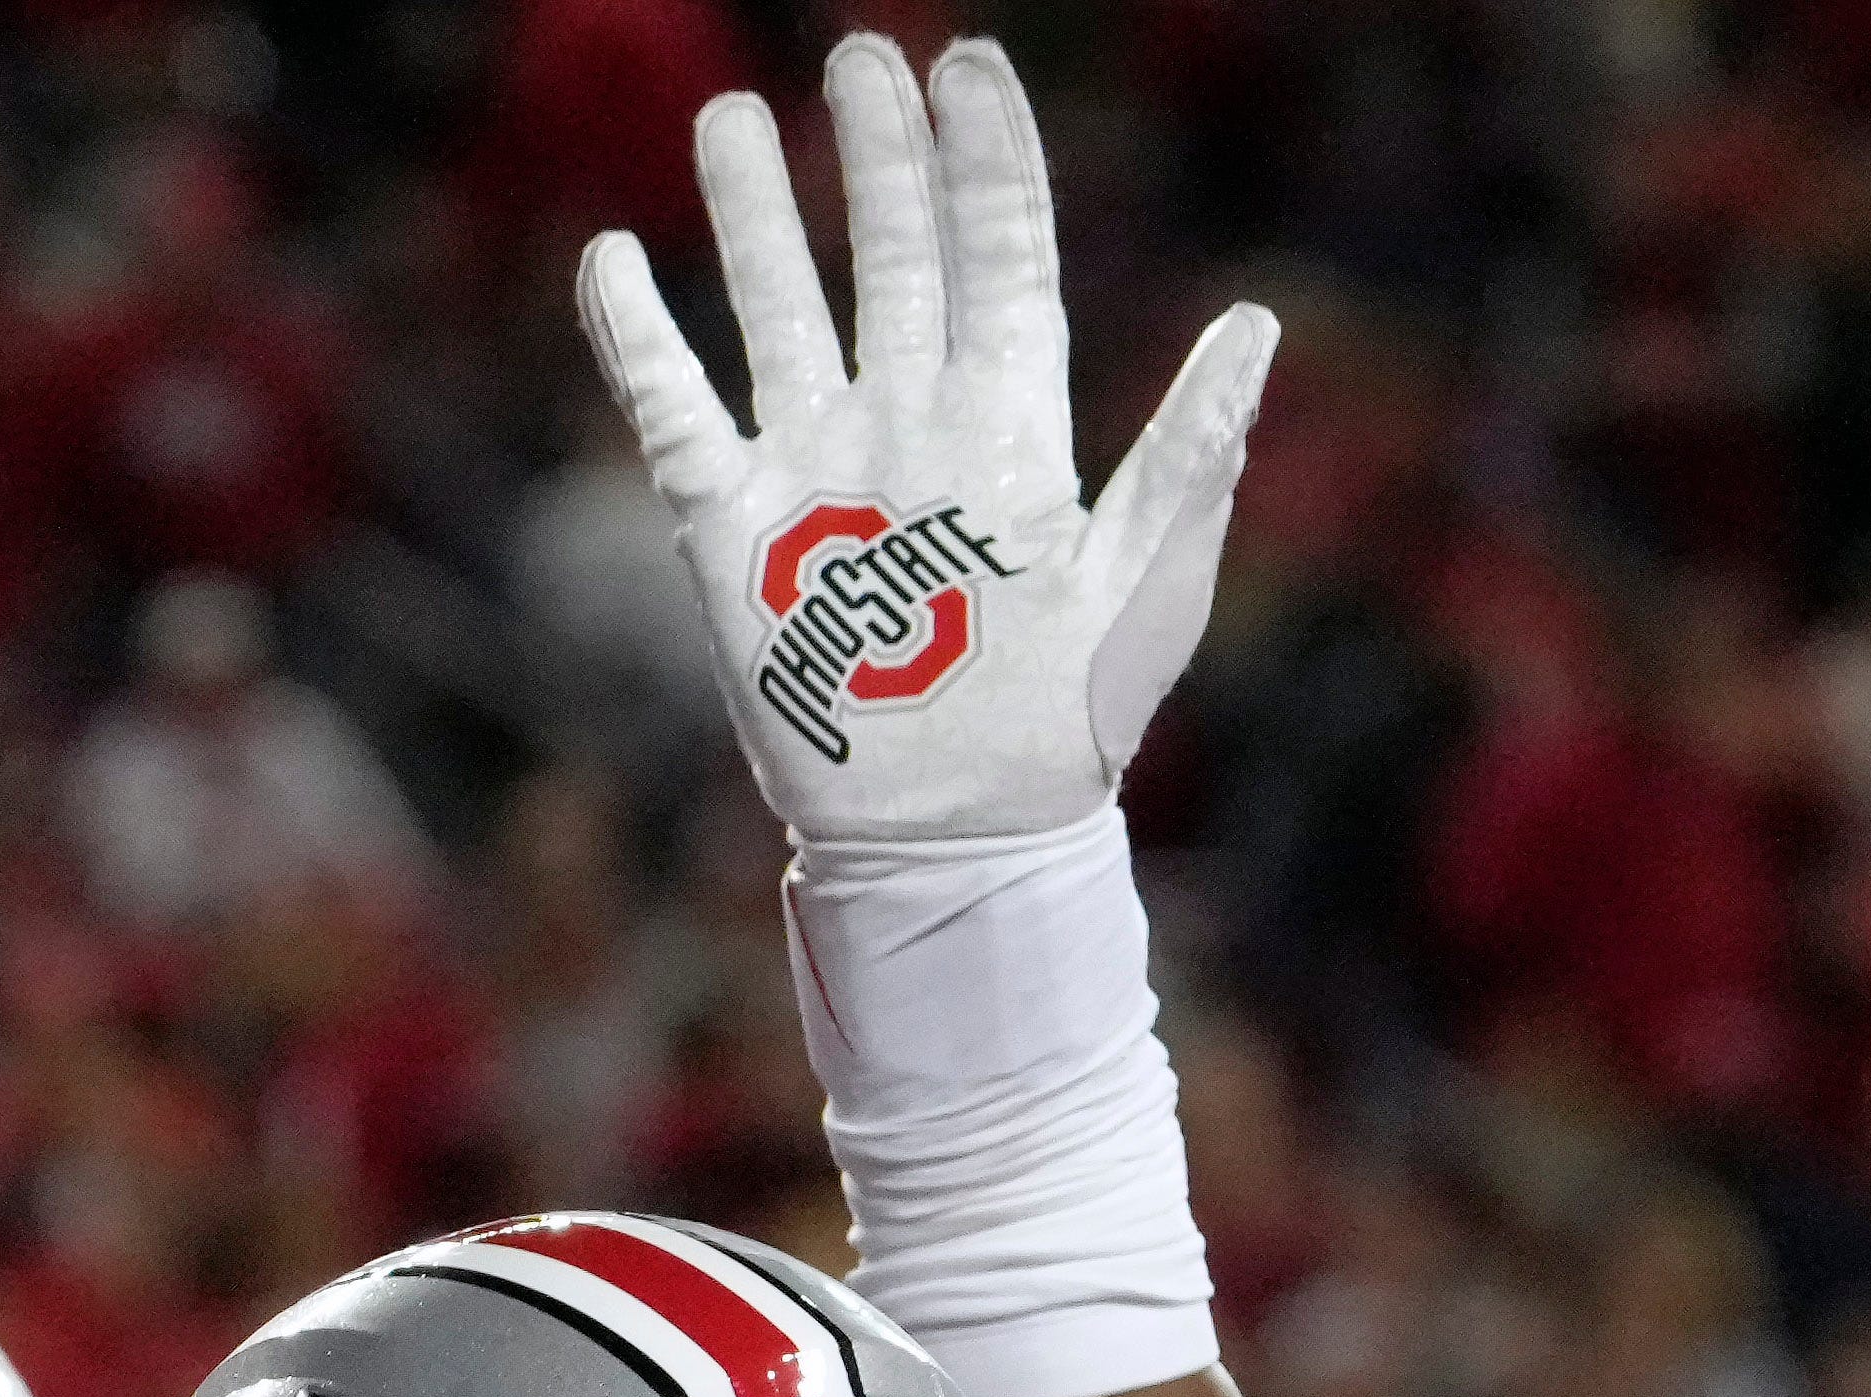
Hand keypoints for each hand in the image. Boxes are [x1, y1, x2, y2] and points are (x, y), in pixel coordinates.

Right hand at [576, 31, 1275, 844]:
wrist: (959, 844)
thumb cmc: (1070, 729)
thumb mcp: (1145, 590)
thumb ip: (1193, 453)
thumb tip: (1257, 323)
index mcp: (1011, 427)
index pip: (1000, 259)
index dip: (986, 161)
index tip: (967, 65)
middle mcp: (911, 425)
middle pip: (890, 259)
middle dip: (875, 158)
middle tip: (857, 59)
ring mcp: (818, 470)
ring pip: (778, 307)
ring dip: (755, 215)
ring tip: (732, 121)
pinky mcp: (733, 531)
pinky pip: (674, 410)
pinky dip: (639, 337)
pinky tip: (612, 259)